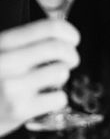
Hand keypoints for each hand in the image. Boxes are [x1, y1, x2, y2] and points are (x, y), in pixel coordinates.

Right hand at [0, 19, 79, 136]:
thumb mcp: (0, 53)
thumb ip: (23, 43)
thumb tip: (61, 34)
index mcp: (3, 43)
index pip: (49, 28)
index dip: (69, 32)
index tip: (73, 39)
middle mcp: (7, 62)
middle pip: (60, 49)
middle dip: (71, 55)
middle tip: (69, 61)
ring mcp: (13, 87)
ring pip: (61, 73)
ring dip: (60, 77)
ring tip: (46, 82)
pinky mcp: (19, 110)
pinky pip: (59, 98)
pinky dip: (56, 99)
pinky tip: (41, 99)